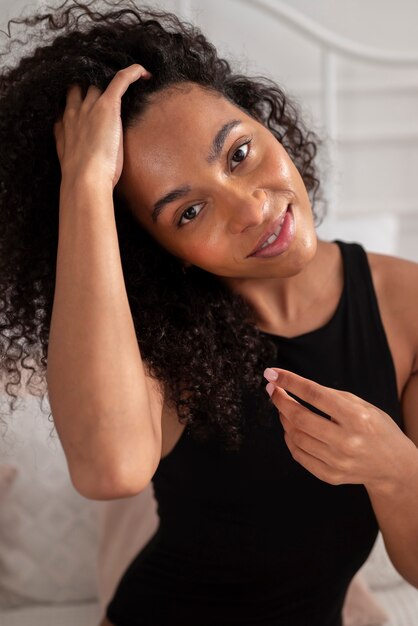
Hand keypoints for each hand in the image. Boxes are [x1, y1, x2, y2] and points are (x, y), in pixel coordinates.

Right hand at [54, 64, 150, 189]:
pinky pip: (120, 80)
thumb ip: (68, 148)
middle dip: (92, 87)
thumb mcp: (68, 160)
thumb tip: (74, 150)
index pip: (70, 102)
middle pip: (82, 88)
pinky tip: (143, 72)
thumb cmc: (81, 178)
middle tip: (109, 92)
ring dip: (110, 82)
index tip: (89, 101)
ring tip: (127, 85)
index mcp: (65, 124)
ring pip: (99, 83)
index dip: (79, 98)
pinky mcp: (107, 105)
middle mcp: (74, 111)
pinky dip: (132, 73)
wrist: (85, 178)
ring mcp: (90, 106)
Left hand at [264, 368, 417, 494]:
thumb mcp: (361, 405)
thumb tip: (293, 385)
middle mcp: (347, 441)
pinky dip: (289, 439)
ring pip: (295, 437)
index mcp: (356, 417)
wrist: (393, 465)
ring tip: (284, 408)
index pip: (314, 394)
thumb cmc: (375, 428)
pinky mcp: (330, 476)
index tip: (273, 373)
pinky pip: (299, 455)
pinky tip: (290, 428)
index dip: (290, 382)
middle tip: (273, 389)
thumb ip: (329, 395)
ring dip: (283, 419)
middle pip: (299, 418)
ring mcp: (337, 462)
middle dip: (280, 400)